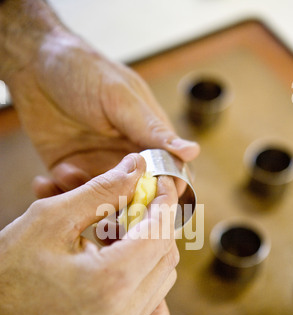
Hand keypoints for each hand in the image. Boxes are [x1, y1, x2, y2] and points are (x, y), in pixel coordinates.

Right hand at [0, 154, 178, 314]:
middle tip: (134, 206)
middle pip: (166, 257)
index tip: (160, 183)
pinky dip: (148, 285)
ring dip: (150, 252)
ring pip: (162, 282)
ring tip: (118, 236)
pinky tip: (123, 269)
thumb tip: (137, 167)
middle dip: (156, 225)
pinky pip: (152, 311)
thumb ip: (102, 191)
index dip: (164, 201)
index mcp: (109, 281)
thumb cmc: (8, 269)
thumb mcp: (51, 218)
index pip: (160, 232)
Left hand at [8, 29, 198, 197]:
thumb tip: (193, 151)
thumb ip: (152, 130)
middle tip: (107, 206)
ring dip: (90, 201)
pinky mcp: (69, 171)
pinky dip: (64, 193)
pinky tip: (53, 176)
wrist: (32, 63)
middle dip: (125, 206)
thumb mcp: (121, 99)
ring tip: (71, 177)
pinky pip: (72, 195)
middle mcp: (125, 157)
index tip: (152, 204)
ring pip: (104, 202)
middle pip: (137, 196)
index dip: (165, 193)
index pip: (168, 174)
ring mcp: (97, 167)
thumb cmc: (83, 70)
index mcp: (146, 138)